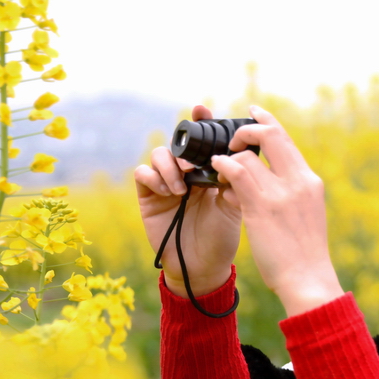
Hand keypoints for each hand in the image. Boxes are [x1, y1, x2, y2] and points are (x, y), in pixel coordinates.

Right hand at [134, 105, 239, 296]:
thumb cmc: (221, 238)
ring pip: (159, 154)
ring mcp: (166, 183)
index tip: (202, 110)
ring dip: (169, 165)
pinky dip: (154, 177)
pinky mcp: (149, 197)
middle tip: (192, 162)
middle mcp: (187, 173)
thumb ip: (235, 184)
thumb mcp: (234, 209)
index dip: (201, 122)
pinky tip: (169, 192)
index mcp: (209, 171)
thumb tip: (234, 162)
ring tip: (183, 187)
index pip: (204, 140)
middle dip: (183, 144)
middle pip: (177, 142)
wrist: (203, 267)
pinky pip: (143, 174)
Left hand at [210, 105, 343, 315]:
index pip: (287, 140)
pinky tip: (215, 171)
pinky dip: (222, 166)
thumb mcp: (305, 214)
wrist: (308, 278)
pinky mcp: (261, 206)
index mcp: (309, 181)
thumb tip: (266, 182)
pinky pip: (236, 172)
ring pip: (247, 154)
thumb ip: (289, 193)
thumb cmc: (304, 253)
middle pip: (270, 134)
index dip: (267, 121)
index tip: (254, 112)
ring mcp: (280, 192)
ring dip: (228, 155)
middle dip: (247, 129)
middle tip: (232, 138)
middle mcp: (298, 180)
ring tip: (218, 165)